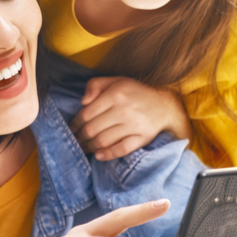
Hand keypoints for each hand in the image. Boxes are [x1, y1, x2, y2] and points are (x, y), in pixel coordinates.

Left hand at [70, 76, 192, 160]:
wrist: (164, 106)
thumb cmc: (135, 93)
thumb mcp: (116, 81)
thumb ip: (95, 85)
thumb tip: (82, 102)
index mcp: (116, 94)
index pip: (87, 113)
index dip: (75, 123)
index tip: (72, 128)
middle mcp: (124, 110)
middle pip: (92, 129)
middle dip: (80, 137)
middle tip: (76, 140)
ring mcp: (134, 125)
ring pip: (103, 141)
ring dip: (90, 147)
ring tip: (85, 147)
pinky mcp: (142, 138)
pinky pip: (121, 149)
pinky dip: (107, 154)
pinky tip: (99, 155)